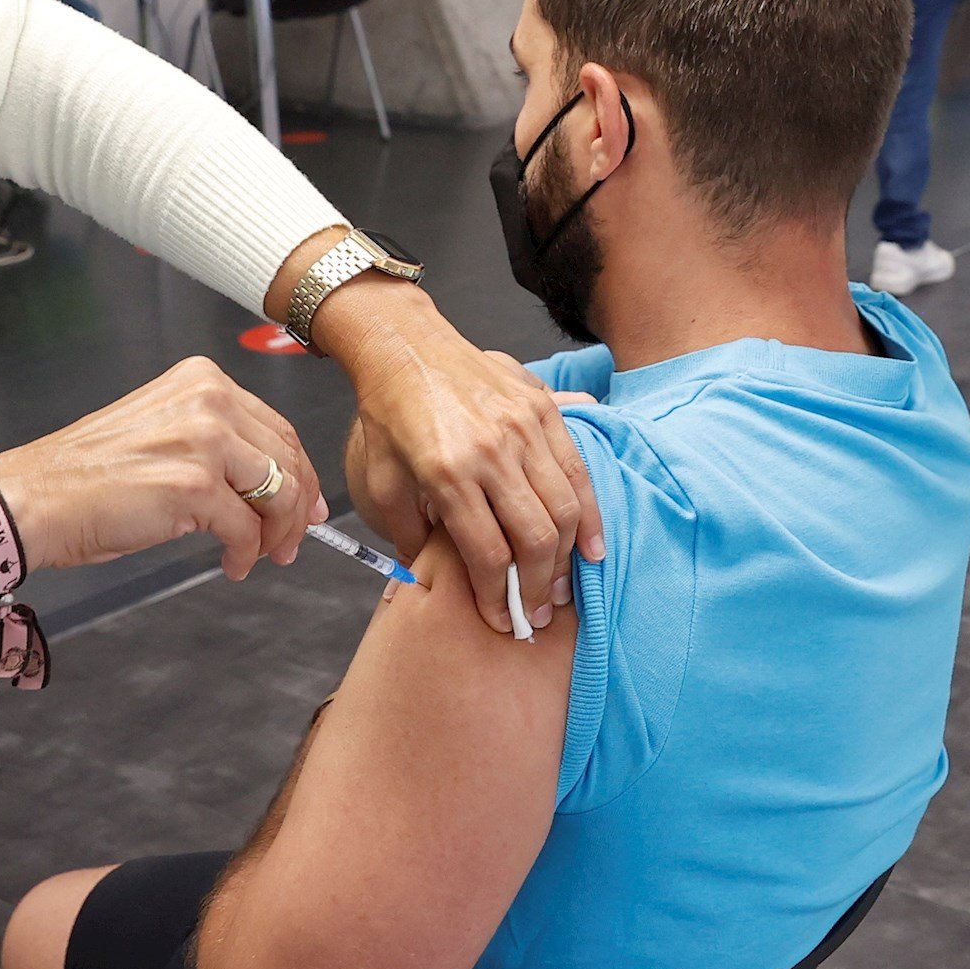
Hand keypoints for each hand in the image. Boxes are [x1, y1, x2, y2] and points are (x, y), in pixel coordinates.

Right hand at [0, 358, 322, 585]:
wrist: (36, 498)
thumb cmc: (88, 475)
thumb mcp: (162, 432)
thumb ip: (217, 443)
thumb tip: (276, 481)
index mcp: (201, 379)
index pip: (277, 427)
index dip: (299, 472)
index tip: (306, 504)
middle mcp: (208, 399)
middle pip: (286, 459)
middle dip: (296, 508)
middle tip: (289, 542)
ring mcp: (204, 441)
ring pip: (278, 493)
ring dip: (276, 534)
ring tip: (262, 556)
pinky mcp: (195, 485)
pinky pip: (246, 529)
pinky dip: (246, 554)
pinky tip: (232, 564)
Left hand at [306, 273, 602, 636]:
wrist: (406, 347)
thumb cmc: (388, 417)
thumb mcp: (379, 481)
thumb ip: (407, 535)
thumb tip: (432, 579)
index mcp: (446, 471)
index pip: (486, 552)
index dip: (497, 596)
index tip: (501, 621)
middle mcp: (491, 450)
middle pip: (534, 537)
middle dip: (537, 588)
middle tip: (536, 616)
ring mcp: (523, 426)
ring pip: (565, 509)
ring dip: (566, 559)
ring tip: (558, 590)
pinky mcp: (542, 408)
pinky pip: (578, 471)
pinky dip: (590, 514)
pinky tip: (591, 547)